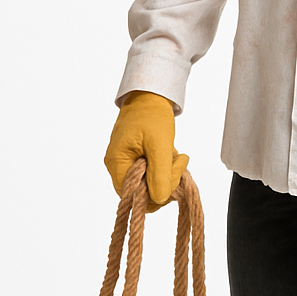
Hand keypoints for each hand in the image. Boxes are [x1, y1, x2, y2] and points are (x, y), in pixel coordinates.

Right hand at [104, 90, 188, 208]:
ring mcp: (126, 162)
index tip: (172, 174)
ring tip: (176, 157)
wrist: (150, 96)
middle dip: (164, 182)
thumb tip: (160, 199)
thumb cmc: (152, 116)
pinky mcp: (136, 159)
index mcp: (117, 163)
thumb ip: (160, 174)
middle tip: (179, 163)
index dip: (155, 193)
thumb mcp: (159, 145)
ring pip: (148, 184)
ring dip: (167, 174)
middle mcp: (118, 166)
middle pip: (142, 192)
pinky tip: (171, 156)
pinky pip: (150, 174)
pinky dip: (163, 169)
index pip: (133, 195)